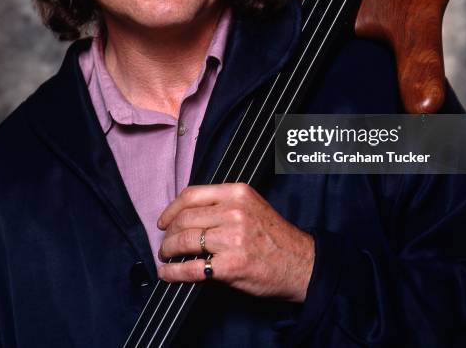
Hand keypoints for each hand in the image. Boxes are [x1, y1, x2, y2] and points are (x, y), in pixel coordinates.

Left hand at [156, 183, 314, 301]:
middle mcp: (234, 211)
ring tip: (167, 256)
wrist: (301, 263)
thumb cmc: (274, 236)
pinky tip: (167, 273)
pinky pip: (192, 267)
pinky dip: (174, 272)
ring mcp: (233, 238)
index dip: (171, 209)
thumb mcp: (251, 206)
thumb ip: (223, 204)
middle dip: (169, 233)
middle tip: (166, 243)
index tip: (164, 221)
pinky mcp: (231, 265)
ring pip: (185, 240)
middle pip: (185, 218)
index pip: (192, 195)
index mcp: (238, 193)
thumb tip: (185, 215)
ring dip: (169, 250)